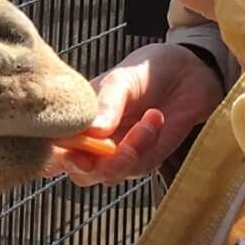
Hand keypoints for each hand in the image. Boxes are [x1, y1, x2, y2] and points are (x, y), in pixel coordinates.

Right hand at [47, 41, 224, 185]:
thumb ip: (108, 104)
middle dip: (92, 166)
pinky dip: (147, 146)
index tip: (69, 150)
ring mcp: (118, 153)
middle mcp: (93, 141)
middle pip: (78, 172)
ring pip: (107, 175)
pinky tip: (156, 120)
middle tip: (113, 147)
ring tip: (151, 118)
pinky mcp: (145, 160)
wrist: (191, 72)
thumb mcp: (123, 78)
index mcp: (77, 118)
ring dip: (127, 152)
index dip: (52, 156)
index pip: (53, 146)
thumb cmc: (148, 69)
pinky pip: (137, 168)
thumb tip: (93, 132)